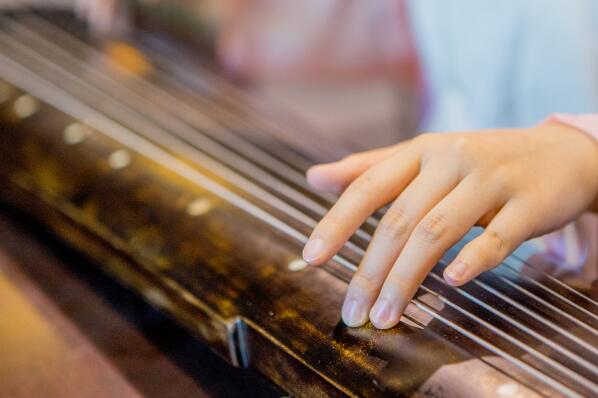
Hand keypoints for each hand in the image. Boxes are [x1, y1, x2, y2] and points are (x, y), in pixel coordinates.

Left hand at [303, 123, 597, 328]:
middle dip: (371, 271)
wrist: (560, 154)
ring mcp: (492, 180)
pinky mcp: (530, 204)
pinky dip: (473, 259)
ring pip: (438, 231)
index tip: (312, 257)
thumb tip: (313, 177)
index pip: (369, 186)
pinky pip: (499, 236)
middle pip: (401, 220)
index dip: (337, 222)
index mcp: (421, 151)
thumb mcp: (423, 157)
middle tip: (354, 311)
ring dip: (407, 278)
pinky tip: (452, 282)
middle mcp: (452, 160)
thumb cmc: (479, 162)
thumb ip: (369, 169)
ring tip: (387, 315)